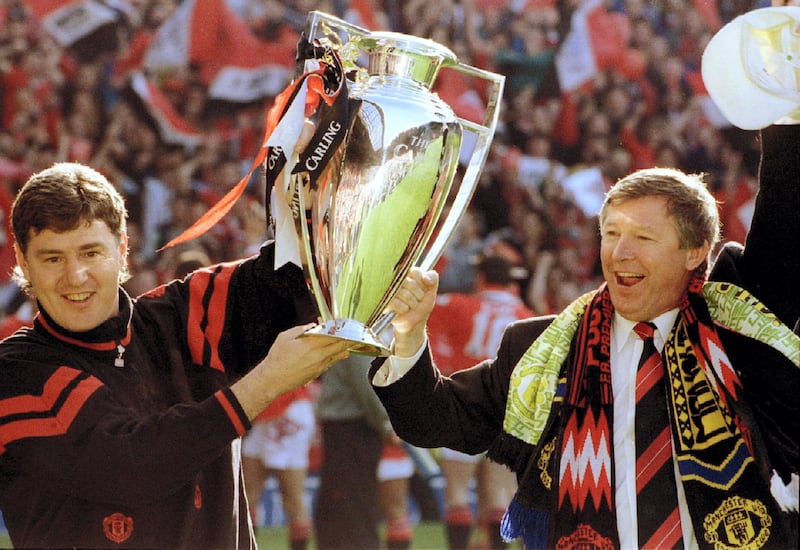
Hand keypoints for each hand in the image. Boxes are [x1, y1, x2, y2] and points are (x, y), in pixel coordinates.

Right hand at [232, 323, 350, 418]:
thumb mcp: (285, 337)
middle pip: (342, 347)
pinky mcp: (318, 373)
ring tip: (350, 342)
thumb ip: (301, 329)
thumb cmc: (277, 358)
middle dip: (351, 341)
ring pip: (338, 356)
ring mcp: (320, 366)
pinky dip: (334, 356)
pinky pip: (330, 362)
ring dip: (344, 349)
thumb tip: (313, 325)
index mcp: (312, 345)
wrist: (273, 379)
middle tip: (358, 336)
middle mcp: (319, 356)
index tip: (350, 327)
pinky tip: (334, 351)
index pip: (335, 337)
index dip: (344, 331)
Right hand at [385, 267, 438, 356]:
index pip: (415, 272)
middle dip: (419, 295)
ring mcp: (389, 291)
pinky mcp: (385, 302)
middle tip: (418, 300)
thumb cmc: (422, 304)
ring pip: (404, 294)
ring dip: (412, 304)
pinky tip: (405, 310)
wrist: (416, 321)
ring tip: (411, 306)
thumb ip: (432, 279)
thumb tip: (425, 277)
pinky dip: (404, 308)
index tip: (423, 290)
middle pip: (410, 283)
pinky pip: (396, 303)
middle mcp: (396, 280)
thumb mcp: (431, 290)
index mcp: (407, 274)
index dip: (422, 283)